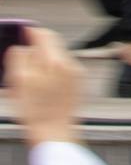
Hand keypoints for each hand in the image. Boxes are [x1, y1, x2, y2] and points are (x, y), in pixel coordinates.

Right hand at [4, 27, 79, 144]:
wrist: (53, 132)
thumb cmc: (35, 112)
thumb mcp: (18, 83)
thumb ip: (19, 59)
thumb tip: (20, 45)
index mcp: (53, 61)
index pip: (44, 35)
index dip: (31, 33)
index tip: (23, 32)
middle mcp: (68, 64)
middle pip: (52, 44)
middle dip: (37, 46)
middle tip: (24, 56)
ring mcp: (75, 73)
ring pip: (57, 56)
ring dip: (45, 58)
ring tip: (32, 76)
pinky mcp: (78, 82)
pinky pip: (63, 68)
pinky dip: (53, 70)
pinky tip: (44, 84)